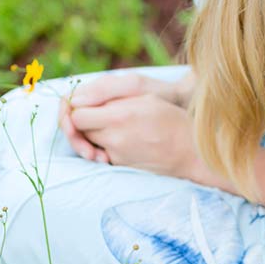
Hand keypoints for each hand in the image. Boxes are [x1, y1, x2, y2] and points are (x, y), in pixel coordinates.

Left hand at [58, 71, 193, 165]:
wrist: (190, 151)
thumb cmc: (170, 118)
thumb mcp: (144, 96)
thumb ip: (110, 97)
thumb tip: (78, 101)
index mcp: (119, 116)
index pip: (76, 115)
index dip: (74, 108)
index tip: (81, 103)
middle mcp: (114, 139)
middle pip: (79, 130)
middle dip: (83, 120)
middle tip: (95, 111)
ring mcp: (116, 156)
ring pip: (89, 143)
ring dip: (94, 133)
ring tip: (110, 123)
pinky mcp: (120, 167)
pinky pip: (103, 153)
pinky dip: (105, 145)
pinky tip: (120, 137)